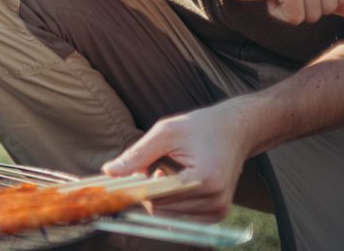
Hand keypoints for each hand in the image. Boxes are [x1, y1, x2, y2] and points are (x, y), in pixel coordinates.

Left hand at [102, 103, 252, 221]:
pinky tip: (173, 182)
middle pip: (161, 208)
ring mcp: (218, 209)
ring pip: (168, 214)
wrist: (234, 131)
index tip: (124, 176)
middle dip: (146, 190)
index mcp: (204, 179)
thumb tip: (108, 172)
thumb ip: (137, 154)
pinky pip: (181, 216)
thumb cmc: (199, 127)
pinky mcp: (217, 214)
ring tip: (163, 171)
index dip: (136, 187)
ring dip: (158, 196)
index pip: (158, 195)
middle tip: (147, 167)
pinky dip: (170, 202)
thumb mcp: (165, 133)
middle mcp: (215, 199)